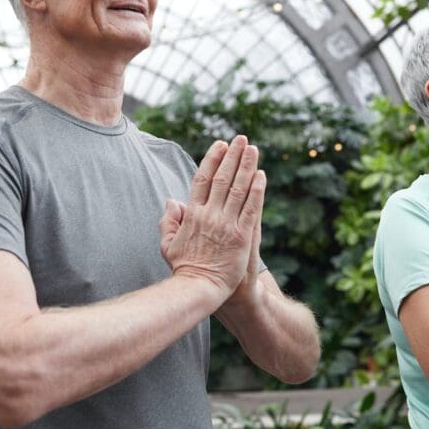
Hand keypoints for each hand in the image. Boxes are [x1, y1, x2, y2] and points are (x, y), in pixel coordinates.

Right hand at [158, 136, 262, 299]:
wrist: (199, 289)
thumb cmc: (184, 268)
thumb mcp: (167, 244)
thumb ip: (168, 221)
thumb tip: (171, 201)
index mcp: (192, 215)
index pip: (203, 180)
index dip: (212, 160)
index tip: (220, 145)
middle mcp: (210, 215)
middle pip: (223, 178)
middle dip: (232, 156)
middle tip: (241, 139)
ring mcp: (227, 225)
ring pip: (238, 189)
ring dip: (246, 166)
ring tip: (252, 149)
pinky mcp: (242, 236)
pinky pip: (251, 208)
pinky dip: (256, 190)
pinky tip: (261, 176)